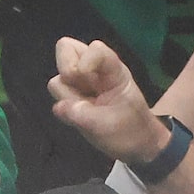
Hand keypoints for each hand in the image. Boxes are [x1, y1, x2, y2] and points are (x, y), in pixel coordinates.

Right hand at [49, 36, 169, 166]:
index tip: (84, 77)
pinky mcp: (73, 96)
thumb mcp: (109, 126)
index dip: (85, 61)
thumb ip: (84, 116)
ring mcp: (82, 83)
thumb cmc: (128, 132)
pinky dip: (63, 105)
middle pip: (66, 48)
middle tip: (78, 89)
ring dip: (65, 92)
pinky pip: (58, 92)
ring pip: (59, 75)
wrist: (135, 145)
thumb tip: (59, 107)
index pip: (94, 49)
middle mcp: (95, 71)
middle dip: (66, 68)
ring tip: (84, 109)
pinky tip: (78, 114)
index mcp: (113, 71)